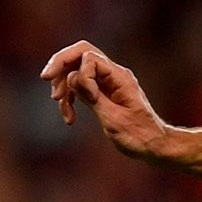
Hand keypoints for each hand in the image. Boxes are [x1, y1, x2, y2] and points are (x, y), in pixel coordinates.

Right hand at [38, 41, 169, 156]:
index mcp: (120, 77)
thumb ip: (92, 95)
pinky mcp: (104, 93)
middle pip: (80, 54)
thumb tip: (73, 76)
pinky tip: (69, 117)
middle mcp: (115, 75)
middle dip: (60, 65)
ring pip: (77, 71)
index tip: (77, 95)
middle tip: (46, 79)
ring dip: (63, 87)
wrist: (156, 147)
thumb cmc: (139, 136)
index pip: (88, 55)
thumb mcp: (113, 118)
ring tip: (62, 108)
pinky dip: (71, 98)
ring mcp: (109, 83)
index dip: (75, 70)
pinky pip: (81, 86)